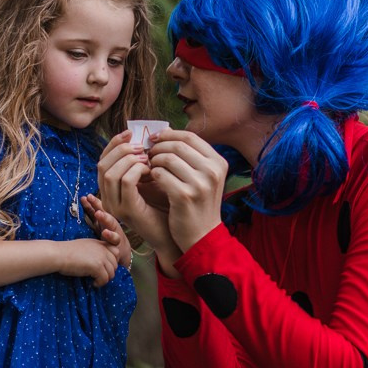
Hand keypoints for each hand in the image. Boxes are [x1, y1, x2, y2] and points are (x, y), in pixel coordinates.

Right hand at [59, 238, 118, 286]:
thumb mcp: (84, 247)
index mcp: (99, 243)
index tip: (103, 268)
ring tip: (95, 281)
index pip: (116, 252)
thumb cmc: (66, 252)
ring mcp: (101, 257)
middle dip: (109, 272)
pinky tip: (93, 283)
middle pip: (115, 264)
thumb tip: (102, 262)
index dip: (112, 262)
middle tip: (99, 276)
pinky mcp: (97, 266)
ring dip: (104, 279)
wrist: (58, 254)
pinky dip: (100, 283)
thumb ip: (95, 251)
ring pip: (112, 273)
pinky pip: (105, 279)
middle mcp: (102, 249)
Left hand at [81, 194, 130, 269]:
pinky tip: (105, 232)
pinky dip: (110, 235)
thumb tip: (82, 199)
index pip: (98, 208)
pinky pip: (114, 238)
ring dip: (105, 217)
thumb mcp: (98, 225)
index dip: (92, 202)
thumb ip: (90, 214)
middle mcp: (110, 224)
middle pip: (103, 211)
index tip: (85, 196)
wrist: (122, 252)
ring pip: (111, 223)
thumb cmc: (108, 238)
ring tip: (98, 213)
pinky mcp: (117, 242)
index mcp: (104, 220)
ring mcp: (114, 232)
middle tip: (90, 198)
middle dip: (98, 204)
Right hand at [98, 131, 174, 253]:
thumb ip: (147, 158)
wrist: (175, 232)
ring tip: (147, 157)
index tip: (130, 132)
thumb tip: (153, 132)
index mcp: (111, 189)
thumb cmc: (166, 204)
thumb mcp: (154, 176)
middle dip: (120, 149)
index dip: (114, 143)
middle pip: (102, 164)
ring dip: (129, 159)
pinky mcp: (128, 210)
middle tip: (140, 145)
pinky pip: (126, 182)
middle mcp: (108, 198)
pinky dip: (137, 170)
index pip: (103, 160)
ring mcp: (116, 206)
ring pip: (110, 172)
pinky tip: (150, 169)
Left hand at [147, 129, 226, 251]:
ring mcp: (200, 184)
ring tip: (150, 167)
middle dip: (159, 147)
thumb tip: (167, 131)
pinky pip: (160, 174)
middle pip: (178, 145)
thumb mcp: (203, 177)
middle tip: (148, 154)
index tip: (155, 139)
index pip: (190, 137)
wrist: (202, 236)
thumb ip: (189, 156)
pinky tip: (151, 179)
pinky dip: (152, 174)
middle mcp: (212, 171)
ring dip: (153, 161)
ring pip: (167, 158)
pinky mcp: (184, 196)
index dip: (169, 135)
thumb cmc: (199, 203)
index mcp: (218, 162)